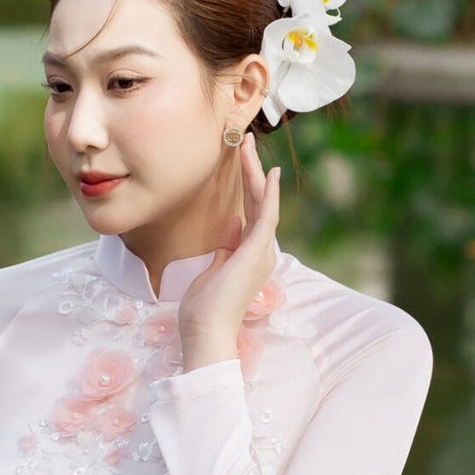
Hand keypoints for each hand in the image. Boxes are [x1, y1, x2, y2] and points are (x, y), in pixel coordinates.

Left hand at [176, 133, 280, 370]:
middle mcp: (261, 252)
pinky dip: (270, 194)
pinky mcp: (257, 253)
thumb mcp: (212, 270)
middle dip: (253, 171)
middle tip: (246, 142)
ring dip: (257, 173)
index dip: (249, 187)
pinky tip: (269, 174)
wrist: (206, 331)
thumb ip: (225, 246)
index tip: (245, 164)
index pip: (250, 213)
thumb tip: (231, 223)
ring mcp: (261, 252)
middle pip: (258, 203)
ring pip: (263, 203)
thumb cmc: (204, 308)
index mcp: (249, 255)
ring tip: (249, 146)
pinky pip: (267, 216)